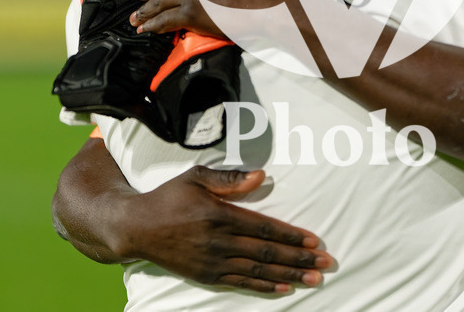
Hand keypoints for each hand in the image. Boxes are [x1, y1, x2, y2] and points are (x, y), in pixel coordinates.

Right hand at [112, 165, 332, 293]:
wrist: (137, 228)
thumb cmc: (169, 197)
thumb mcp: (195, 177)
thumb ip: (228, 177)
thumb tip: (260, 175)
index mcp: (220, 215)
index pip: (265, 227)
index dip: (292, 236)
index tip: (315, 241)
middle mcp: (219, 241)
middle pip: (267, 252)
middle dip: (300, 259)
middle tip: (326, 263)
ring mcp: (213, 261)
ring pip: (259, 270)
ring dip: (289, 276)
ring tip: (313, 279)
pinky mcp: (207, 275)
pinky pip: (241, 282)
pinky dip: (264, 286)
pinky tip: (284, 288)